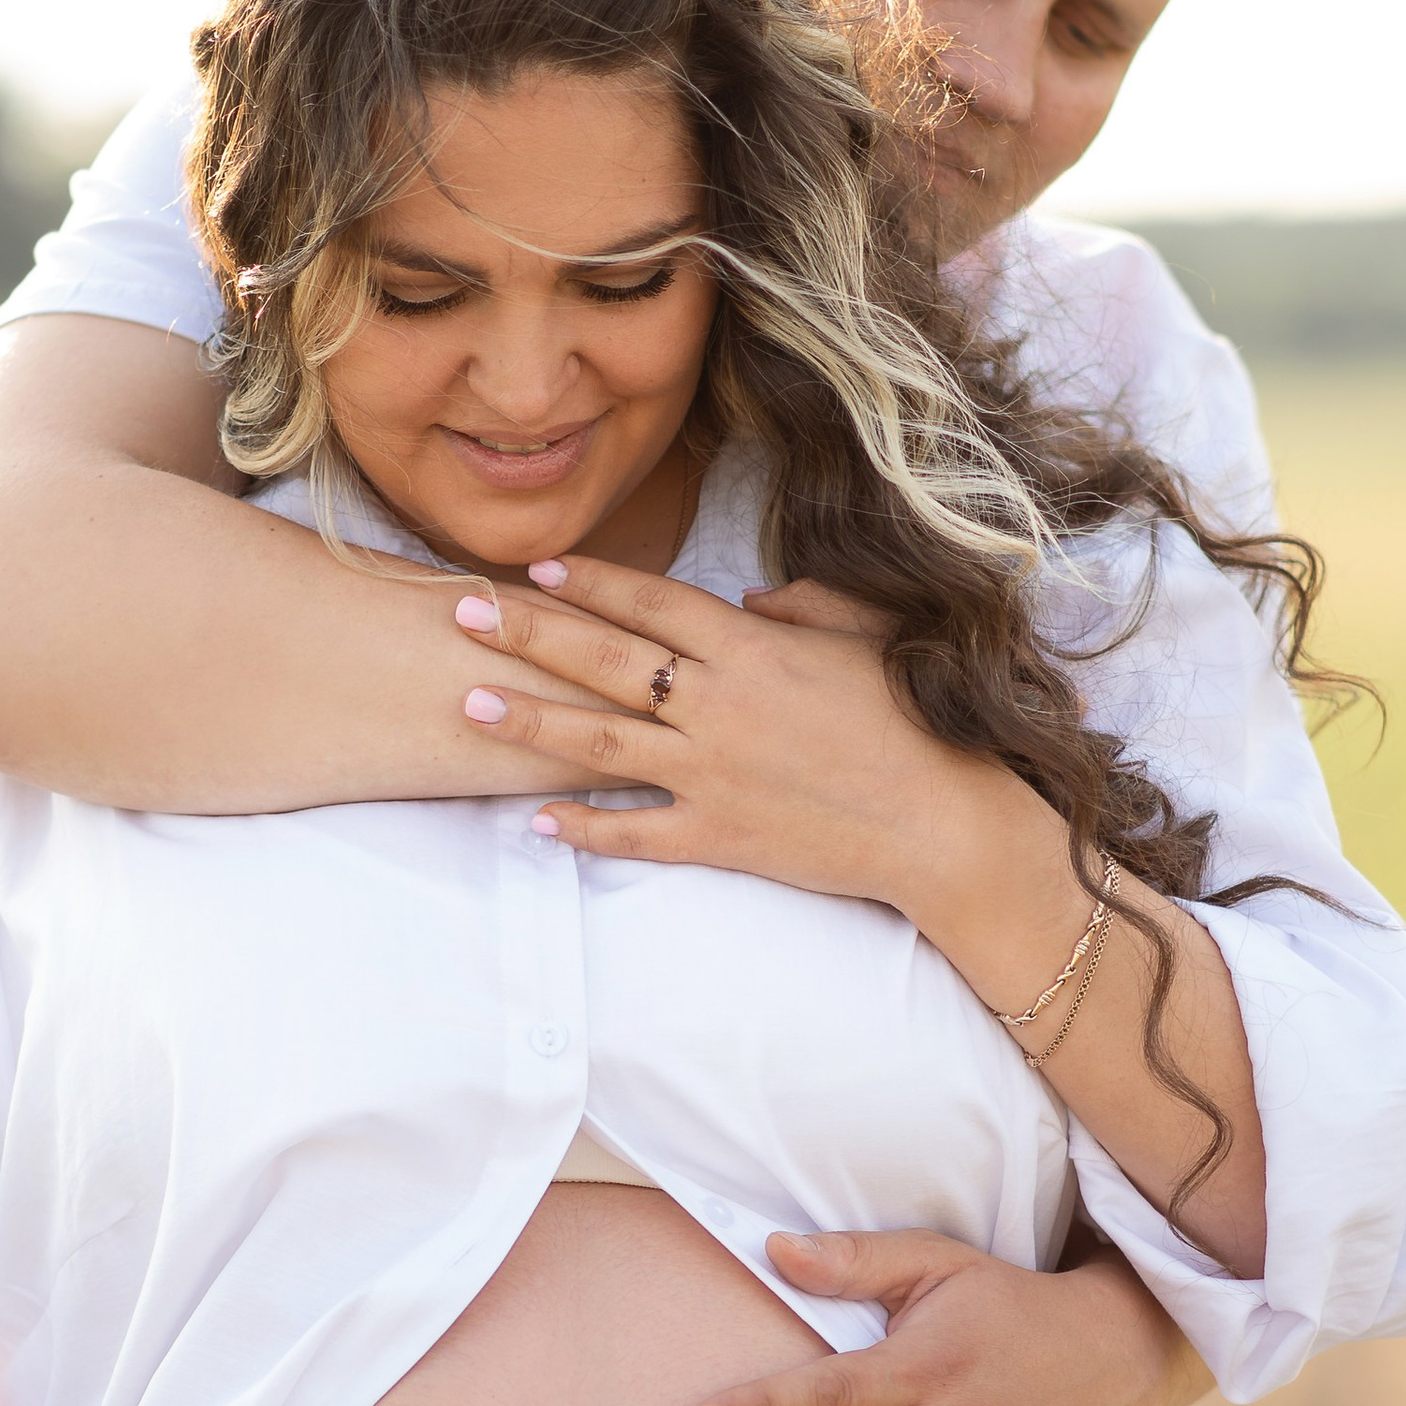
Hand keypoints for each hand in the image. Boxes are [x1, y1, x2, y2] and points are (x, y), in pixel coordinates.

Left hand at [451, 555, 1010, 908]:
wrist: (945, 823)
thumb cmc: (916, 721)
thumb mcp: (866, 636)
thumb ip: (802, 606)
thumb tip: (747, 599)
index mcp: (750, 648)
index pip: (649, 602)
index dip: (589, 583)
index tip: (537, 568)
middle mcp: (716, 704)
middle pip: (602, 659)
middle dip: (527, 633)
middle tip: (461, 614)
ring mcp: (710, 774)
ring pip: (598, 742)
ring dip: (531, 722)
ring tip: (472, 706)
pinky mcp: (718, 836)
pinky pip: (634, 833)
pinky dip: (584, 829)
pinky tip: (536, 823)